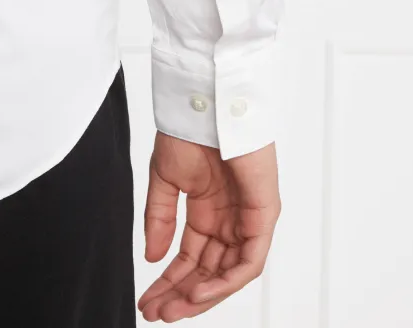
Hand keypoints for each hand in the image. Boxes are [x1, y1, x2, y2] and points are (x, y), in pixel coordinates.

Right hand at [138, 131, 280, 321]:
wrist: (204, 105)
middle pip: (208, 269)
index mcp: (207, 211)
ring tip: (174, 308)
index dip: (169, 282)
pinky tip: (198, 291)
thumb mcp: (165, 181)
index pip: (190, 257)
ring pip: (229, 271)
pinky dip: (226, 280)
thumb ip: (159, 219)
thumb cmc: (188, 133)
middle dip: (182, 294)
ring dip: (202, 294)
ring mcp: (248, 218)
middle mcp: (229, 219)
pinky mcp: (264, 213)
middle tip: (157, 312)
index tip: (149, 300)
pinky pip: (250, 260)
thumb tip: (153, 258)